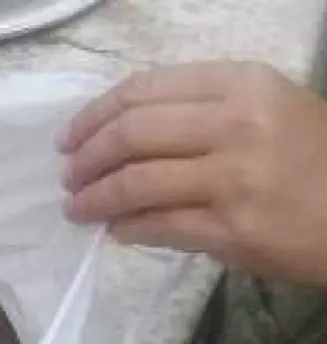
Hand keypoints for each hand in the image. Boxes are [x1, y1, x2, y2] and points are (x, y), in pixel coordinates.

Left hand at [59, 62, 326, 287]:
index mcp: (242, 84)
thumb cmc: (315, 158)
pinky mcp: (232, 230)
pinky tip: (117, 231)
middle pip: (130, 135)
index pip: (143, 90)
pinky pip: (159, 227)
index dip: (94, 115)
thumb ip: (201, 109)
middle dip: (86, 159)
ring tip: (78, 208)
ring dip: (95, 199)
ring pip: (136, 184)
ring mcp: (234, 179)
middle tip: (68, 176)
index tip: (70, 137)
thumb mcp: (268, 107)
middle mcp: (236, 124)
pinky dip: (128, 229)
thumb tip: (121, 132)